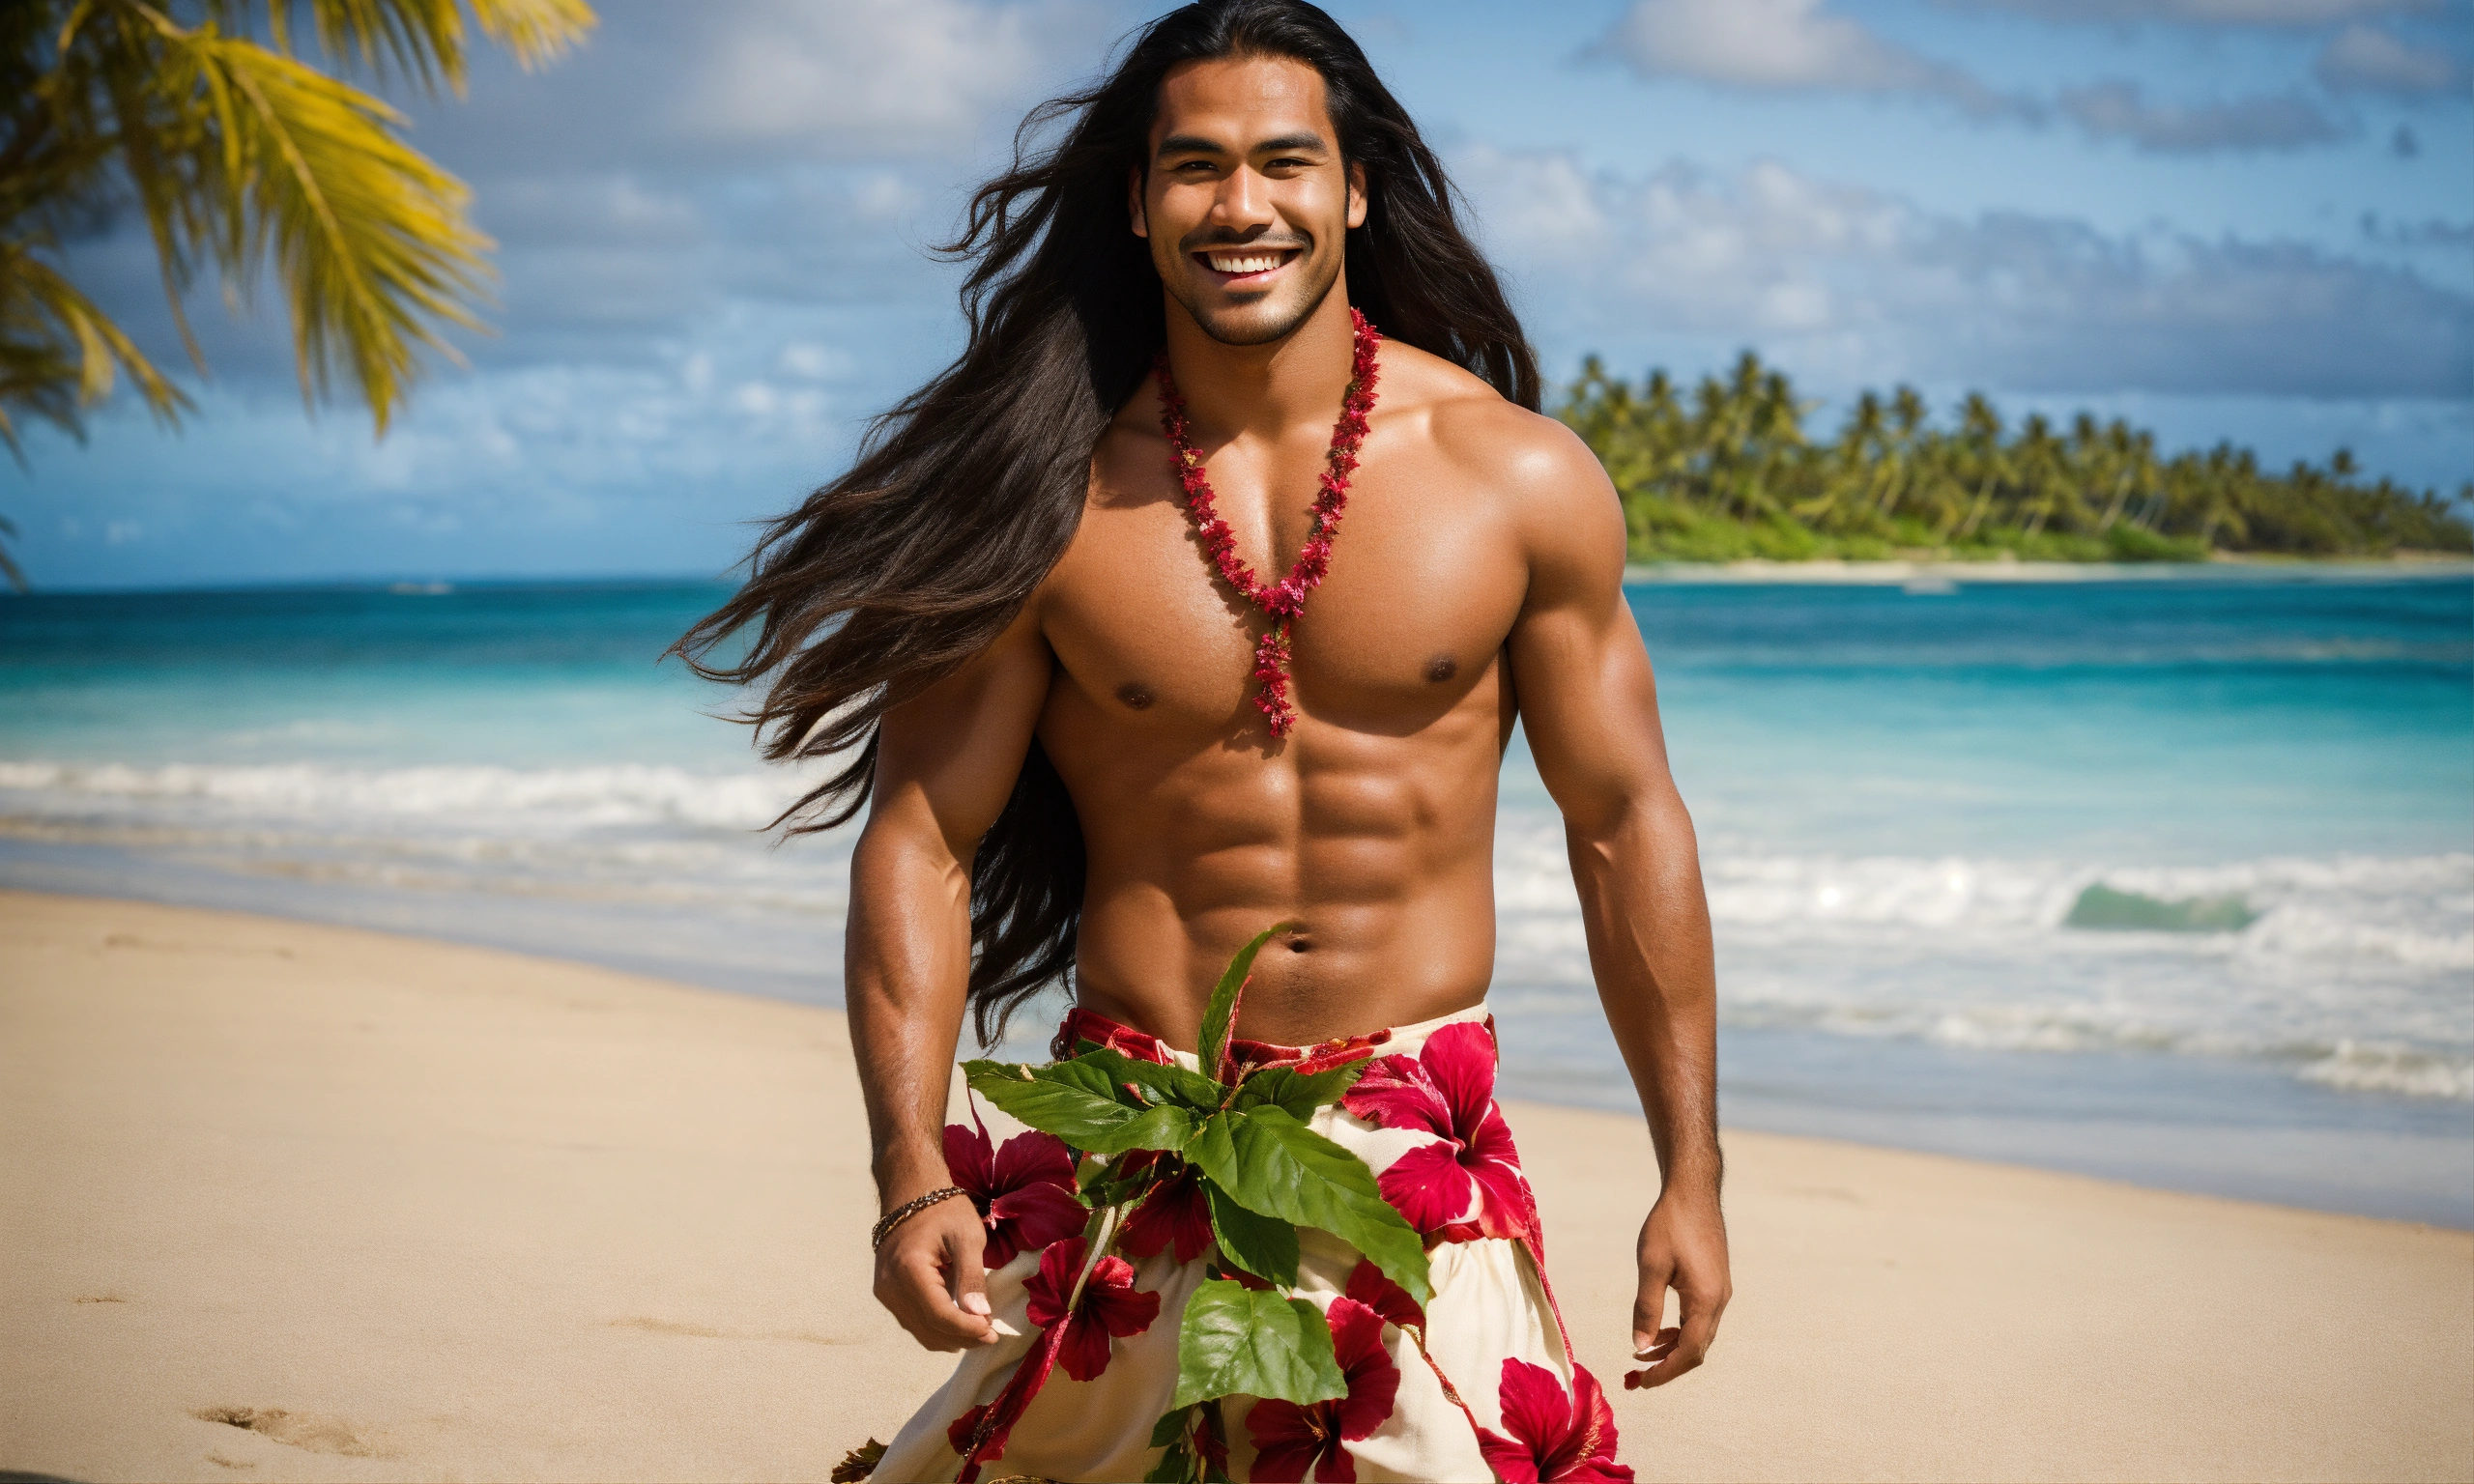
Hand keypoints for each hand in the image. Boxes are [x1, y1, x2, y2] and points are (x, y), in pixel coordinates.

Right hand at [872, 1191, 999, 1351]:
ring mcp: (884, 1291)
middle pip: (929, 1329)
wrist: (912, 1191)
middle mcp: (889, 1286)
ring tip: (979, 1327)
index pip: (939, 1315)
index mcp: (908, 1270)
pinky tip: (959, 1318)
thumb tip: (981, 1316)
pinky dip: (937, 1326)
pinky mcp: (887, 1292)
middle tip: (992, 1334)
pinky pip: (913, 1320)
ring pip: (920, 1330)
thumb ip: (972, 1277)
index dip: (967, 1330)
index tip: (993, 1334)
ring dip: (950, 1336)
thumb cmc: (944, 1209)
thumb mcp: (967, 1237)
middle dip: (962, 1337)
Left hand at [1628, 1186, 1729, 1387]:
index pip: (1688, 1352)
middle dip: (1668, 1366)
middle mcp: (1719, 1301)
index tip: (1641, 1383)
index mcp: (1705, 1300)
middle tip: (1636, 1376)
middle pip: (1696, 1349)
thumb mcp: (1651, 1266)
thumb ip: (1646, 1308)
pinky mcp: (1715, 1283)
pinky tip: (1660, 1330)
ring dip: (1673, 1349)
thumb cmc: (1670, 1224)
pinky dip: (1680, 1331)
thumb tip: (1640, 1346)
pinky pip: (1700, 1320)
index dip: (1664, 1372)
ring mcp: (1720, 1292)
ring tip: (1642, 1354)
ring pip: (1699, 1335)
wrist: (1694, 1192)